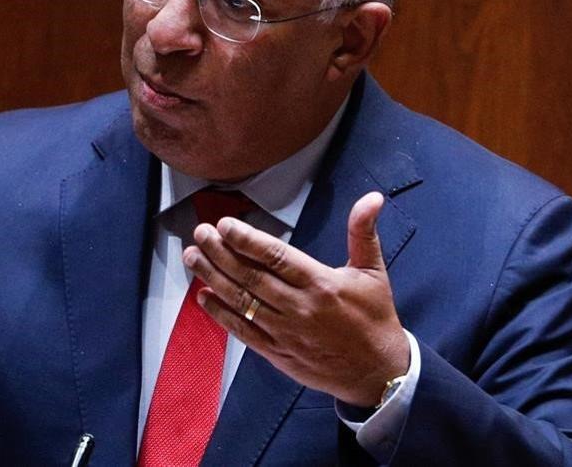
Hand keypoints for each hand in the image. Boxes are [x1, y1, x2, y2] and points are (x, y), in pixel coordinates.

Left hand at [183, 191, 409, 407]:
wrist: (378, 373)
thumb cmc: (375, 318)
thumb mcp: (373, 272)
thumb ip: (363, 232)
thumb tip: (372, 197)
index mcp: (321, 284)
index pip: (275, 257)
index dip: (246, 240)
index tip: (223, 225)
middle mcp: (299, 307)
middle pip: (251, 276)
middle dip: (220, 253)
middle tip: (199, 234)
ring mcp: (285, 332)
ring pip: (242, 302)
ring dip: (213, 278)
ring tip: (193, 258)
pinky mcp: (277, 353)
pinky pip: (243, 332)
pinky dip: (221, 315)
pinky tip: (202, 298)